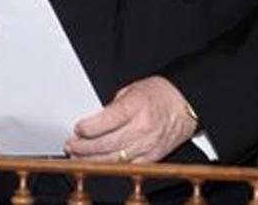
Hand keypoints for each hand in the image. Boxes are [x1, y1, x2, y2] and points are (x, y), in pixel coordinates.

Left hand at [64, 76, 197, 163]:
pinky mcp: (153, 156)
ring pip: (115, 158)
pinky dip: (111, 166)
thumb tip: (95, 121)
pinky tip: (99, 164)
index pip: (107, 120)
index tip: (78, 128)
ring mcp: (148, 144)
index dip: (88, 127)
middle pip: (107, 143)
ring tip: (78, 156)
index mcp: (136, 106)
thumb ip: (113, 106)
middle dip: (84, 147)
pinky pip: (128, 166)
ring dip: (93, 159)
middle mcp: (142, 127)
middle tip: (71, 145)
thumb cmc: (160, 94)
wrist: (186, 103)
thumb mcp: (132, 89)